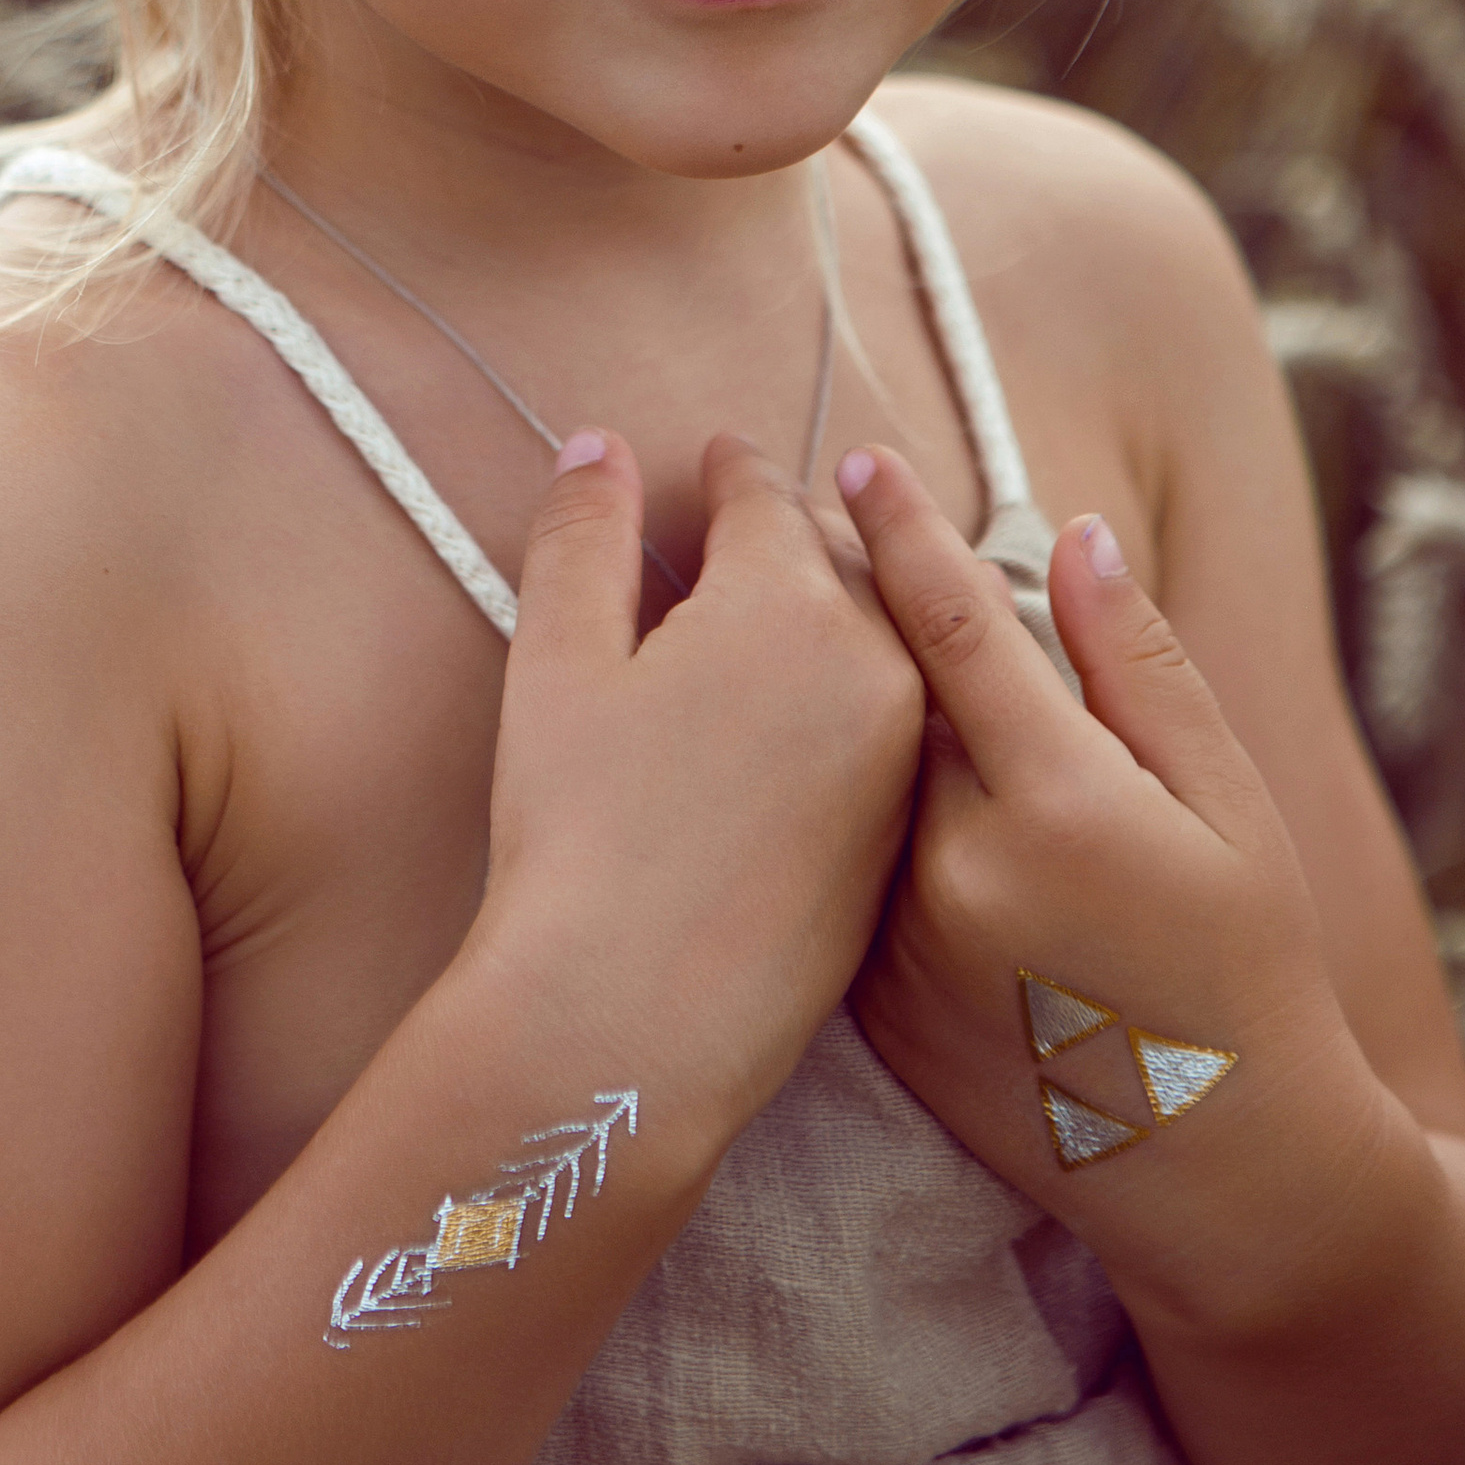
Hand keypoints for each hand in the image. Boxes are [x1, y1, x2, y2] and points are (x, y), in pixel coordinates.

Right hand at [471, 430, 927, 1151]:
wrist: (634, 1019)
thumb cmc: (578, 832)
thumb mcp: (557, 659)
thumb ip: (581, 535)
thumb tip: (597, 444)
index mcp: (787, 601)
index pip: (764, 496)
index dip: (730, 467)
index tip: (716, 455)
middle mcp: (875, 664)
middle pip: (841, 559)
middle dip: (793, 528)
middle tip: (749, 518)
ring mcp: (903, 759)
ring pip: (883, 639)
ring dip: (839, 607)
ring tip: (788, 604)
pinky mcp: (907, 837)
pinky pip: (895, 723)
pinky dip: (857, 691)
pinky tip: (807, 714)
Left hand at [835, 449, 1363, 1302]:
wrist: (1221, 1175)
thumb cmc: (1248, 970)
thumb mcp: (1230, 808)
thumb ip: (1141, 666)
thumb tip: (1073, 535)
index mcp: (1058, 804)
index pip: (952, 629)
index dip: (903, 532)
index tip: (858, 458)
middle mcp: (960, 873)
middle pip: (882, 698)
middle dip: (857, 612)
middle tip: (830, 531)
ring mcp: (903, 949)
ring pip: (856, 787)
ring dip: (843, 719)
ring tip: (838, 662)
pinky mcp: (872, 1008)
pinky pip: (847, 877)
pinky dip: (851, 825)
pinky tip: (847, 799)